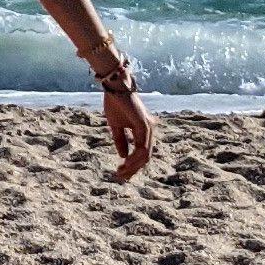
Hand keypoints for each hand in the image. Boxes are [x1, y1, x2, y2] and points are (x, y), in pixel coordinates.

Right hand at [95, 63, 155, 182]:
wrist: (114, 87)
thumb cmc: (115, 103)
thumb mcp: (116, 126)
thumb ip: (121, 140)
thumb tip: (122, 156)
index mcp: (144, 130)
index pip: (142, 153)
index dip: (133, 165)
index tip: (120, 173)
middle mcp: (149, 129)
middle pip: (145, 157)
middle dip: (133, 169)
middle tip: (121, 177)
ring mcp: (148, 127)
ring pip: (145, 154)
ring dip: (133, 166)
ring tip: (121, 172)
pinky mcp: (144, 125)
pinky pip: (142, 147)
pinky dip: (134, 157)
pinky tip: (125, 162)